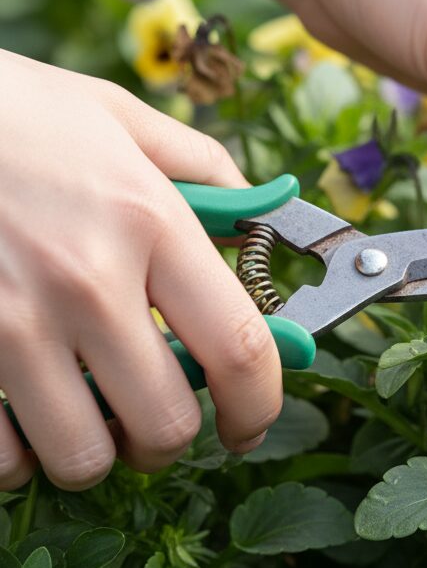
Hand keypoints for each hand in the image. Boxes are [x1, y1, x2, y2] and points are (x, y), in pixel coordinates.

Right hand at [0, 52, 280, 489]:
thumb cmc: (10, 110)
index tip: (249, 423)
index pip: (238, 347)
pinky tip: (21, 416)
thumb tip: (256, 217)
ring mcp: (10, 323)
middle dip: (171, 435)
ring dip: (98, 450)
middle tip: (155, 413)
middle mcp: (88, 281)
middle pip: (166, 422)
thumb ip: (201, 167)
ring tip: (88, 415)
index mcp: (149, 221)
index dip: (259, 405)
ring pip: (83, 457)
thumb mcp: (120, 117)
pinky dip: (18, 454)